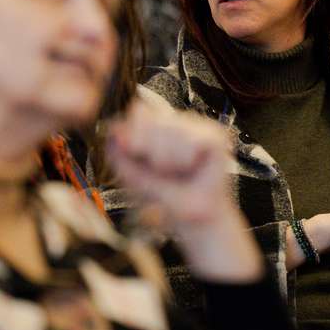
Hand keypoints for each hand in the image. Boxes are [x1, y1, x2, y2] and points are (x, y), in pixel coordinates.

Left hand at [108, 100, 261, 282]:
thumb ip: (119, 154)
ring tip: (178, 172)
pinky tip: (191, 168)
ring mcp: (197, 127)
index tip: (138, 156)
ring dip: (171, 160)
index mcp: (156, 127)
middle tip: (163, 170)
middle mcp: (177, 122)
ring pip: (173, 130)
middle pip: (154, 121)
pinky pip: (191, 141)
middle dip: (153, 153)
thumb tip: (113, 130)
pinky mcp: (215, 137)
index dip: (135, 135)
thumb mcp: (133, 176)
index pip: (139, 111)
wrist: (192, 219)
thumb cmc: (167, 197)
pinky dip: (186, 160)